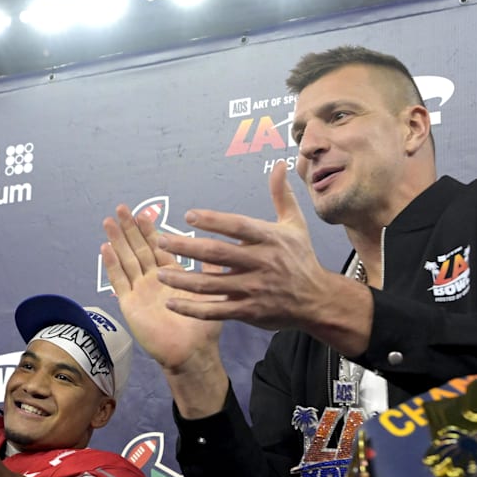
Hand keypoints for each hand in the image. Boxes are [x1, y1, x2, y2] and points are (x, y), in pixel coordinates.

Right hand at [101, 204, 223, 375]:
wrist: (191, 352)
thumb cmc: (203, 327)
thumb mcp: (213, 292)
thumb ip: (213, 268)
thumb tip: (224, 246)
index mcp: (171, 275)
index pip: (158, 247)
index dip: (149, 230)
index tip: (143, 212)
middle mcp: (153, 280)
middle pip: (138, 248)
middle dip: (129, 229)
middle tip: (121, 208)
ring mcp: (139, 291)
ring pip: (126, 260)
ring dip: (117, 241)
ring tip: (109, 222)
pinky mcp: (130, 304)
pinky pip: (119, 281)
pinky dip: (112, 265)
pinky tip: (105, 249)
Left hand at [153, 161, 333, 330]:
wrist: (317, 300)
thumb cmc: (302, 259)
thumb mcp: (295, 225)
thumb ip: (282, 195)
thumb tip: (279, 165)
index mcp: (270, 239)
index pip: (238, 226)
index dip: (213, 221)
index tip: (189, 215)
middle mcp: (261, 263)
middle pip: (218, 254)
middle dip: (187, 247)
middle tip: (162, 240)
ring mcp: (254, 289)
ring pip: (211, 284)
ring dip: (183, 279)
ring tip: (160, 272)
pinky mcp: (249, 311)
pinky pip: (215, 311)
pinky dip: (192, 309)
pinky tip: (171, 302)